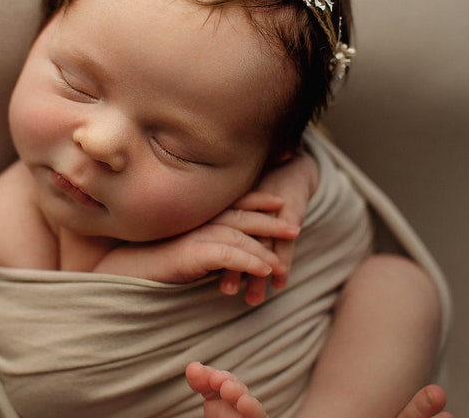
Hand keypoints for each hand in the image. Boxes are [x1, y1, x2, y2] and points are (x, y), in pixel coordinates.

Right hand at [93, 209, 293, 285]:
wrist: (120, 275)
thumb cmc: (147, 266)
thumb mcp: (180, 252)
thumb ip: (201, 246)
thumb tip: (224, 254)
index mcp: (194, 218)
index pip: (231, 204)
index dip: (256, 200)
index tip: (279, 202)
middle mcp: (195, 221)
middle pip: (239, 215)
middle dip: (269, 220)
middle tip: (295, 226)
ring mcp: (192, 235)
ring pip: (238, 235)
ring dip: (265, 246)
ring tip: (286, 258)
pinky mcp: (190, 253)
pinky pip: (227, 255)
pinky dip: (249, 261)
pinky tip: (266, 270)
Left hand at [215, 152, 318, 304]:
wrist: (289, 168)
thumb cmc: (258, 189)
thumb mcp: (237, 200)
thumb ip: (216, 217)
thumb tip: (179, 236)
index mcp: (232, 206)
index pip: (221, 230)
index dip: (215, 251)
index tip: (205, 274)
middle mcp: (249, 209)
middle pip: (241, 240)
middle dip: (235, 269)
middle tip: (226, 292)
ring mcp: (269, 210)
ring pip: (262, 243)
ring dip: (258, 273)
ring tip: (253, 300)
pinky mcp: (289, 211)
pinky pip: (285, 239)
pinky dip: (284, 262)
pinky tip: (280, 285)